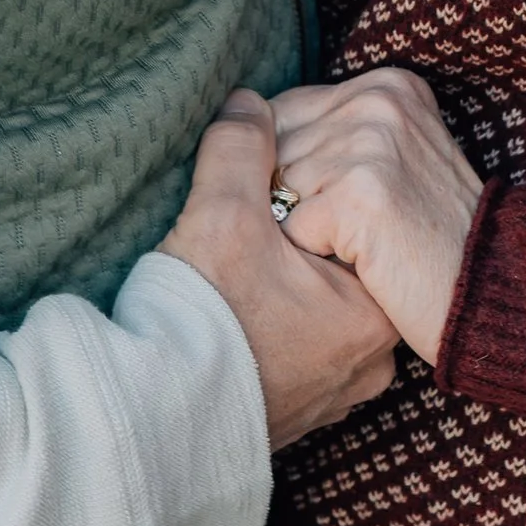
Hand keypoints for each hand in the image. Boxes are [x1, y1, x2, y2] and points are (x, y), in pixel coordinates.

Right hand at [161, 111, 398, 449]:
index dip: (309, 187)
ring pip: (317, 304)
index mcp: (375, 311)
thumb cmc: (198, 323)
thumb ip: (242, 146)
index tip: (265, 187)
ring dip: (281, 279)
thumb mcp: (221, 212)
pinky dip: (269, 320)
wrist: (150, 423)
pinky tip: (231, 307)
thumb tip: (248, 103)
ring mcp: (338, 391)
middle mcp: (371, 359)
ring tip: (233, 267)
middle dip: (296, 234)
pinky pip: (296, 344)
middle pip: (337, 262)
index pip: (357, 219)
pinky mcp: (300, 411)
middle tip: (250, 222)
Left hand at [252, 67, 484, 369]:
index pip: (284, 111)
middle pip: (274, 147)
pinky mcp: (361, 194)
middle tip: (356, 228)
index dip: (292, 168)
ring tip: (363, 243)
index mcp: (390, 84)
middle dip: (292, 197)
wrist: (491, 293)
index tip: (347, 201)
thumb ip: (336, 128)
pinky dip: (314, 256)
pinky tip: (362, 261)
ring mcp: (373, 143)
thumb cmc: (431, 237)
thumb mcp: (395, 156)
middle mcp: (381, 100)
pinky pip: (290, 227)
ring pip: (277, 189)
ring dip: (305, 229)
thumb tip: (241, 111)